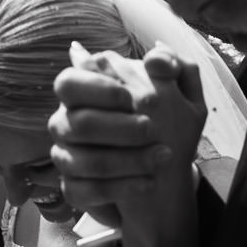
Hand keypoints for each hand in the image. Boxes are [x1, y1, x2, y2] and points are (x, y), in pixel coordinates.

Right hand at [51, 43, 206, 229]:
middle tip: (153, 128)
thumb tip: (156, 54)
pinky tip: (149, 182)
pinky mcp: (73, 189)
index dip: (97, 89)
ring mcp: (66, 158)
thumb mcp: (180, 95)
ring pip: (84, 161)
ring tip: (163, 156)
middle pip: (78, 124)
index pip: (68, 84)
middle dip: (119, 127)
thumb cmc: (166, 124)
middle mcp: (66, 124)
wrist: (163, 173)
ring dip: (127, 159)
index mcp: (81, 93)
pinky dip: (121, 188)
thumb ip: (171, 67)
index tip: (130, 97)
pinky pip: (85, 192)